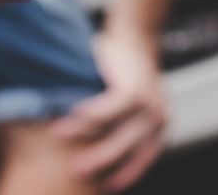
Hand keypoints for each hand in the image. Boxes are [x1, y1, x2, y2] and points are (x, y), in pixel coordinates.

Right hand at [53, 28, 167, 190]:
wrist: (135, 36)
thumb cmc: (124, 78)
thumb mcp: (127, 108)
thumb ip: (116, 129)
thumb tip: (88, 155)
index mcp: (159, 129)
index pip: (141, 159)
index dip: (125, 175)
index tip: (104, 188)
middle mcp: (158, 118)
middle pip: (126, 150)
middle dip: (100, 162)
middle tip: (76, 171)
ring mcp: (149, 102)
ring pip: (115, 130)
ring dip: (84, 135)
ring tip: (58, 135)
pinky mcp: (136, 87)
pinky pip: (110, 106)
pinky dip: (90, 112)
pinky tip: (71, 111)